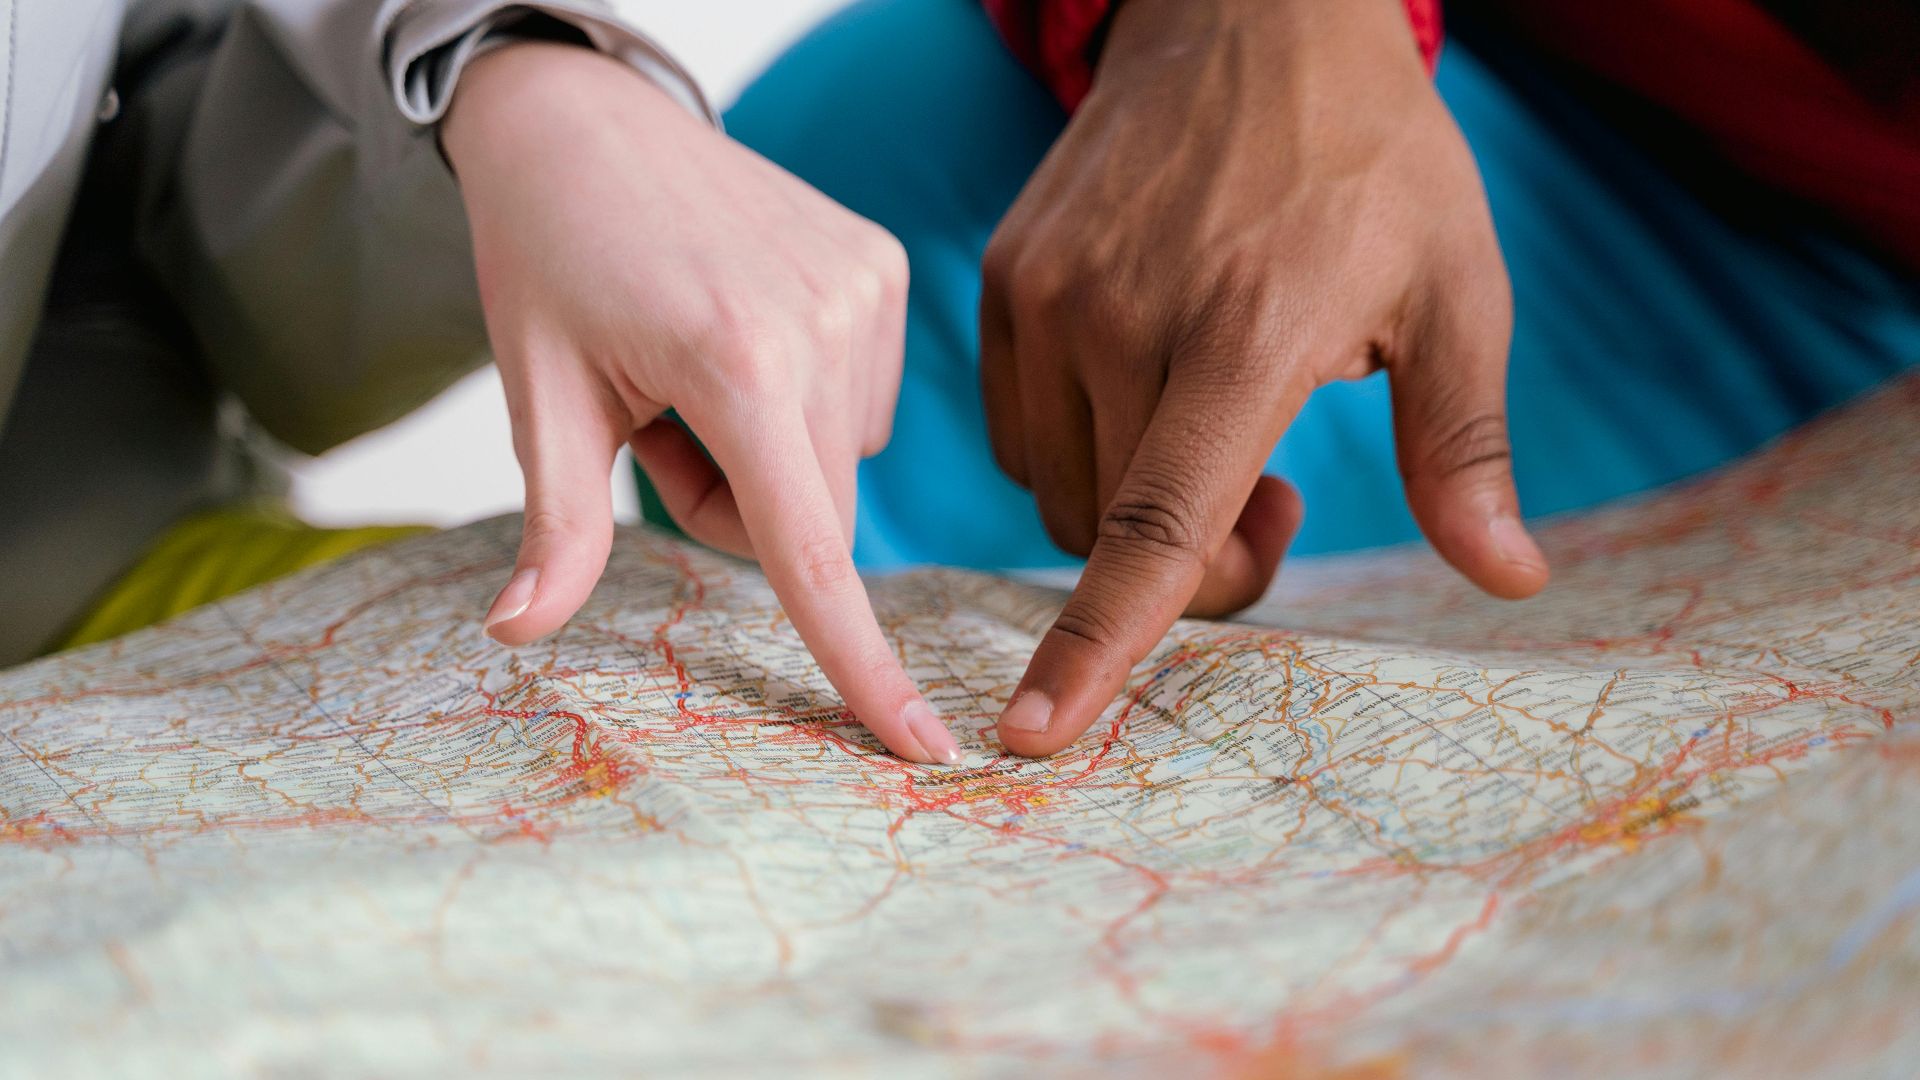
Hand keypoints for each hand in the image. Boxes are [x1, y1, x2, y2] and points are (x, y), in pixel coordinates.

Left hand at [442, 44, 960, 763]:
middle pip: (812, 519)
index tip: (925, 750)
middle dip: (736, 509)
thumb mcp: (540, 395)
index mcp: (737, 365)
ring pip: (836, 465)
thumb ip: (557, 526)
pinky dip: (802, 401)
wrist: (583, 120)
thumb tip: (514, 635)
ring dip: (770, 456)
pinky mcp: (883, 268)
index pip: (810, 553)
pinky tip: (744, 330)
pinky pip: (858, 403)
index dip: (862, 665)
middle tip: (657, 425)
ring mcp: (866, 290)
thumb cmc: (546, 258)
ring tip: (693, 367)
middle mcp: (825, 325)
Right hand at [980, 0, 1547, 755]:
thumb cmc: (1371, 160)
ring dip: (1129, 504)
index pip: (1157, 527)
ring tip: (1211, 418)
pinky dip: (1080, 445)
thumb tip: (1512, 581)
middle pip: (1112, 534)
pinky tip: (1150, 380)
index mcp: (1244, 334)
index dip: (1100, 647)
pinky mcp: (1005, 276)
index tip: (1035, 735)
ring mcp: (1049, 294)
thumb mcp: (1457, 292)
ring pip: (1058, 488)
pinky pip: (1018, 427)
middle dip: (1195, 560)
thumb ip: (1464, 447)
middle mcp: (1122, 318)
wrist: (1249, 15)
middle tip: (1279, 494)